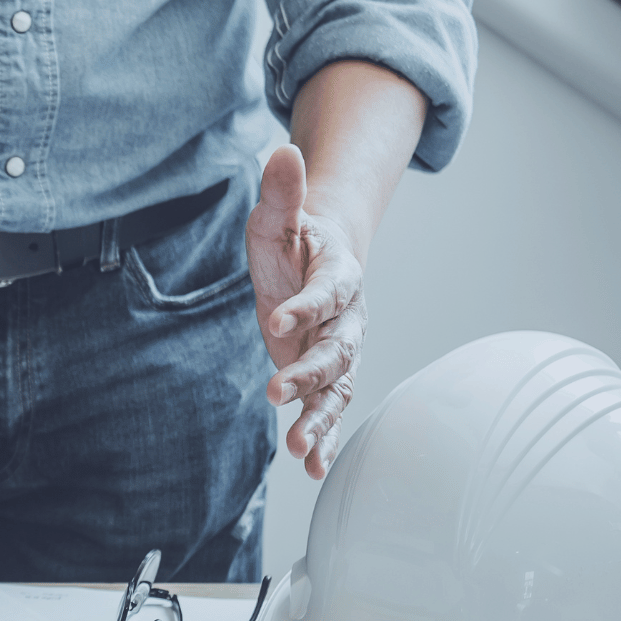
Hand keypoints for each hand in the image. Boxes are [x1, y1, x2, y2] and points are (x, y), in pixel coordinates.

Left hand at [246, 145, 366, 479]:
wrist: (318, 265)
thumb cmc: (294, 242)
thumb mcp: (280, 217)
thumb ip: (283, 193)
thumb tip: (283, 153)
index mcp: (338, 276)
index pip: (326, 292)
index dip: (305, 306)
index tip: (274, 319)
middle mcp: (346, 320)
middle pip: (336, 351)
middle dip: (309, 373)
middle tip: (276, 390)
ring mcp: (340, 354)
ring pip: (337, 390)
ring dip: (318, 419)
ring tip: (296, 448)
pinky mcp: (328, 379)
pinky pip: (330, 411)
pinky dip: (323, 439)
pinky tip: (311, 468)